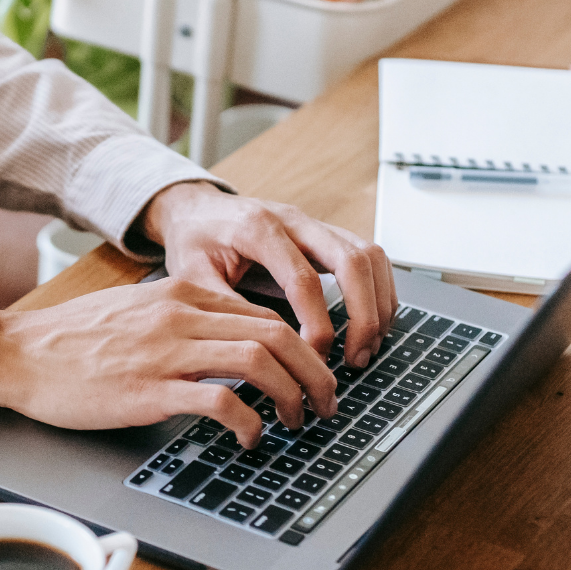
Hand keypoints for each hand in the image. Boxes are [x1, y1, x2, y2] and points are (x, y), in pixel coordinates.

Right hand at [0, 278, 335, 445]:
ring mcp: (166, 352)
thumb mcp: (137, 311)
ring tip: (299, 421)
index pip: (266, 313)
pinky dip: (249, 422)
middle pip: (277, 334)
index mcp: (181, 294)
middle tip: (326, 402)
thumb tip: (231, 340)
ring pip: (259, 361)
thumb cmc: (73, 340)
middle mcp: (180, 316)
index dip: (304, 346)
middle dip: (315, 372)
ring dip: (293, 395)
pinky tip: (251, 438)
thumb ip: (184, 318)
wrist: (19, 354)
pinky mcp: (149, 390)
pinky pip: (219, 402)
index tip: (314, 373)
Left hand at [139, 182, 395, 367]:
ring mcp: (315, 224)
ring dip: (379, 303)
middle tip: (357, 359)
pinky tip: (371, 323)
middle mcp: (294, 220)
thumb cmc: (193, 241)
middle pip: (352, 260)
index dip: (317, 324)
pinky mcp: (326, 234)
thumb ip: (225, 309)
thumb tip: (263, 352)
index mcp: (258, 229)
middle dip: (364, 315)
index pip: (303, 279)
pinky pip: (369, 257)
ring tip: (368, 346)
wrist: (196, 209)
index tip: (315, 359)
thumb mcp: (191, 277)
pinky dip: (379, 291)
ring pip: (370, 255)